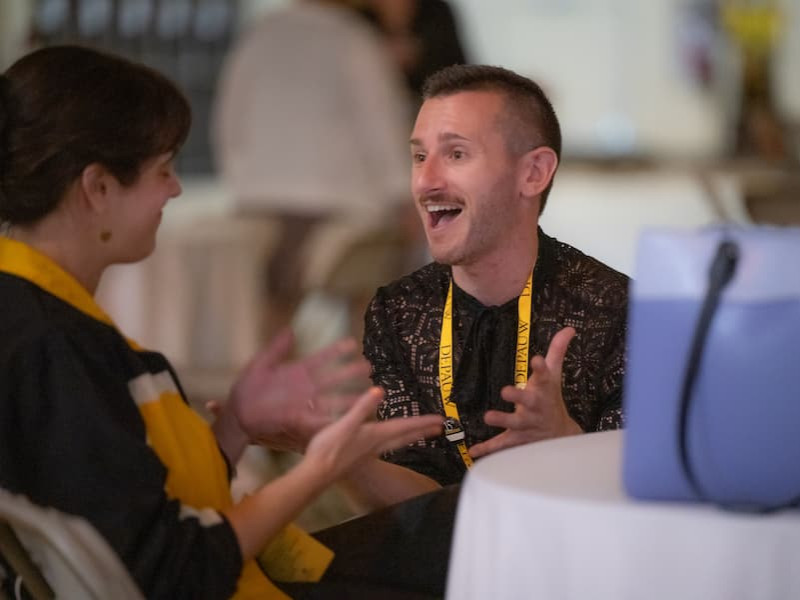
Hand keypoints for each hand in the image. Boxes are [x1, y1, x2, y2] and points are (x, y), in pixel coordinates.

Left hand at [228, 329, 370, 451]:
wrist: (236, 416)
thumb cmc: (246, 390)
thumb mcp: (261, 365)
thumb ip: (276, 349)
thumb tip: (290, 330)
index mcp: (299, 372)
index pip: (322, 358)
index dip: (337, 351)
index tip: (352, 344)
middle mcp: (306, 389)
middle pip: (334, 379)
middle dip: (350, 373)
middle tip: (369, 367)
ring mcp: (305, 405)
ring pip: (333, 400)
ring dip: (350, 398)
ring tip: (368, 395)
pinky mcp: (300, 421)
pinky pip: (321, 420)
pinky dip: (335, 420)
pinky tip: (348, 419)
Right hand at [303, 387, 442, 483]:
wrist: (316, 473)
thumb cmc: (330, 448)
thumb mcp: (346, 424)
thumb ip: (362, 407)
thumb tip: (379, 390)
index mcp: (376, 435)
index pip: (405, 427)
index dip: (423, 422)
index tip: (441, 420)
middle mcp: (377, 445)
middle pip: (406, 437)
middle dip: (423, 431)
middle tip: (440, 428)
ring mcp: (369, 453)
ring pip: (397, 443)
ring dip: (411, 437)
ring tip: (422, 434)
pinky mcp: (361, 457)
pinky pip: (386, 447)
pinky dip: (394, 442)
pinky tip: (388, 442)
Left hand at [469, 327, 581, 458]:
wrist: (560, 434)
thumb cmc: (551, 398)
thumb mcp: (554, 375)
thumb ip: (557, 351)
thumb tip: (569, 328)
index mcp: (543, 390)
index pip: (544, 376)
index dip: (540, 368)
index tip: (536, 360)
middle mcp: (535, 407)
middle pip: (528, 402)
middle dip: (518, 396)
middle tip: (505, 390)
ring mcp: (527, 425)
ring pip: (514, 424)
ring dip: (502, 420)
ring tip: (488, 416)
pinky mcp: (517, 439)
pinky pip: (502, 445)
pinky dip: (488, 449)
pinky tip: (473, 451)